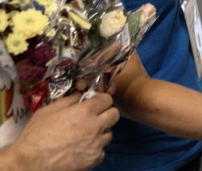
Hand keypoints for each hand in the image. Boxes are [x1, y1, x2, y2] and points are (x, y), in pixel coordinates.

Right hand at [1, 92, 118, 170]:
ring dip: (101, 132)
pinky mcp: (95, 159)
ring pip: (109, 133)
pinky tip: (82, 149)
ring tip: (85, 135)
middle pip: (115, 114)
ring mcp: (97, 144)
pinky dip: (95, 149)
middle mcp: (95, 126)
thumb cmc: (36, 135)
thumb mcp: (48, 111)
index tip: (94, 103)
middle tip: (94, 117)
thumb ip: (68, 100)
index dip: (101, 100)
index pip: (107, 99)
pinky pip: (102, 150)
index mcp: (84, 112)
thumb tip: (80, 95)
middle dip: (106, 113)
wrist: (30, 163)